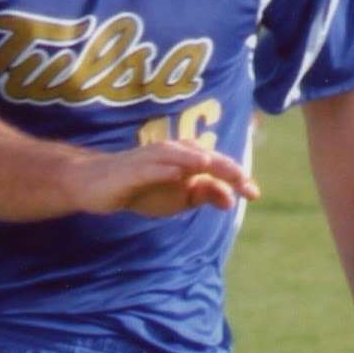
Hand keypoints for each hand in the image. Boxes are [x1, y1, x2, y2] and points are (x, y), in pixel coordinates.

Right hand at [63, 138, 256, 220]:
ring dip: (195, 160)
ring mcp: (151, 158)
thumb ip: (205, 194)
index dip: (237, 178)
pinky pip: (149, 167)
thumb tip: (231, 199)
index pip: (217, 166)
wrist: (99, 185)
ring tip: (212, 166)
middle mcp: (172, 153)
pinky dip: (163, 168)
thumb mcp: (180, 197)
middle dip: (223, 168)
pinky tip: (176, 173)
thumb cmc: (144, 187)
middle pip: (203, 157)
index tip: (255, 194)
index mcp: (188, 158)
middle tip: (243, 181)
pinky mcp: (131, 169)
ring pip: (178, 156)